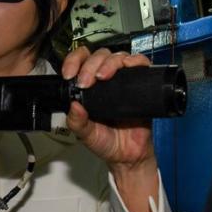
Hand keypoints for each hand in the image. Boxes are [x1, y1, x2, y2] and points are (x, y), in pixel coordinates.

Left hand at [61, 47, 157, 172]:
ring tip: (103, 76)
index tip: (69, 73)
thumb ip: (76, 122)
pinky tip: (128, 67)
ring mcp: (124, 81)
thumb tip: (73, 105)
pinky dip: (135, 61)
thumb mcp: (85, 134)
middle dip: (89, 65)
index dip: (73, 61)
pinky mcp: (141, 84)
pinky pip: (141, 64)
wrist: (129, 156)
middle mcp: (105, 81)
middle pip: (98, 56)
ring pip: (117, 56)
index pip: (80, 62)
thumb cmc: (107, 143)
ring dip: (109, 62)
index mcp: (89, 88)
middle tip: (86, 82)